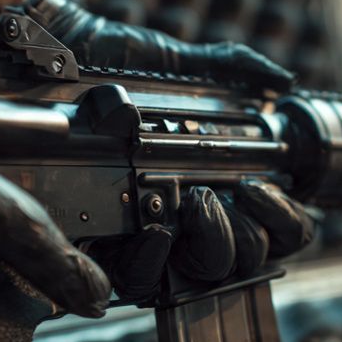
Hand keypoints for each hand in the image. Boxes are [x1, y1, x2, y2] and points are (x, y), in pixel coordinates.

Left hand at [21, 0, 313, 301]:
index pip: (280, 228)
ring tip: (193, 203)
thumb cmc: (117, 65)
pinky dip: (152, 261)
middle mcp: (196, 217)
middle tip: (220, 195)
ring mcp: (156, 236)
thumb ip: (234, 68)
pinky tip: (152, 229)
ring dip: (208, 245)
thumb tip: (280, 81)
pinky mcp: (110, 249)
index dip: (284, 219)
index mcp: (224, 182)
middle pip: (248, 259)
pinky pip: (141, 282)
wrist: (57, 60)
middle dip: (244, 233)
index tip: (260, 186)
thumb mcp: (181, 63)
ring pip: (202, 277)